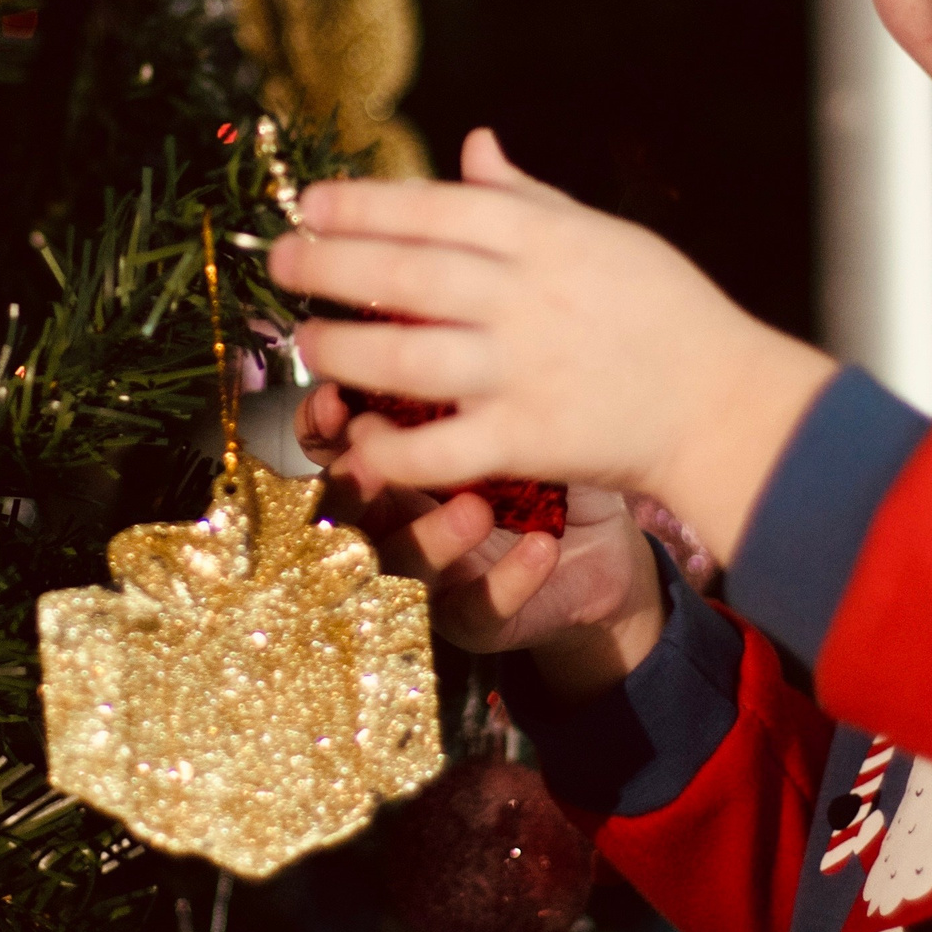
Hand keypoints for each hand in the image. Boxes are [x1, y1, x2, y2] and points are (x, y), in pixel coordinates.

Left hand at [269, 129, 836, 562]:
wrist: (725, 402)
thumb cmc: (666, 310)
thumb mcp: (603, 234)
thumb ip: (527, 195)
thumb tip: (474, 142)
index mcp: (545, 240)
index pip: (435, 210)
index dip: (364, 204)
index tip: (311, 204)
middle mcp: (526, 299)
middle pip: (406, 277)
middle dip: (331, 266)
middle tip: (281, 262)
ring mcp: (523, 371)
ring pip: (408, 359)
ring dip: (344, 351)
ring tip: (307, 342)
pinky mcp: (526, 441)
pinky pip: (441, 446)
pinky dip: (392, 446)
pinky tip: (359, 437)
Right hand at [293, 381, 663, 695]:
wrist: (609, 547)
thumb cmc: (546, 460)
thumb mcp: (504, 409)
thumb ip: (459, 378)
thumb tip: (429, 310)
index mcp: (392, 462)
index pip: (331, 445)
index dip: (323, 427)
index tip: (337, 398)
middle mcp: (398, 523)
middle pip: (346, 514)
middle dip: (355, 487)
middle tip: (375, 461)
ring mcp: (433, 577)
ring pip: (402, 567)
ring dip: (431, 536)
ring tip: (477, 506)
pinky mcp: (478, 621)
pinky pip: (477, 610)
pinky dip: (507, 578)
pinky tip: (542, 547)